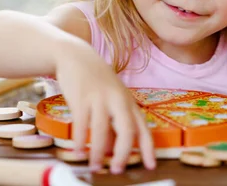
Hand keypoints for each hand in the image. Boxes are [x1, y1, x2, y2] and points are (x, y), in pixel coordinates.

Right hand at [54, 45, 155, 173]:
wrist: (76, 55)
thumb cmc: (96, 81)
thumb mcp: (111, 99)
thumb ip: (114, 123)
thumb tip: (113, 149)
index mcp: (128, 101)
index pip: (143, 128)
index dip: (148, 148)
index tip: (151, 166)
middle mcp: (118, 99)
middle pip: (127, 129)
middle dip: (123, 153)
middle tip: (117, 170)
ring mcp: (99, 97)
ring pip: (101, 130)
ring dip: (98, 152)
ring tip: (95, 167)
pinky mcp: (81, 97)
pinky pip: (81, 124)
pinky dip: (80, 141)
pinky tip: (78, 152)